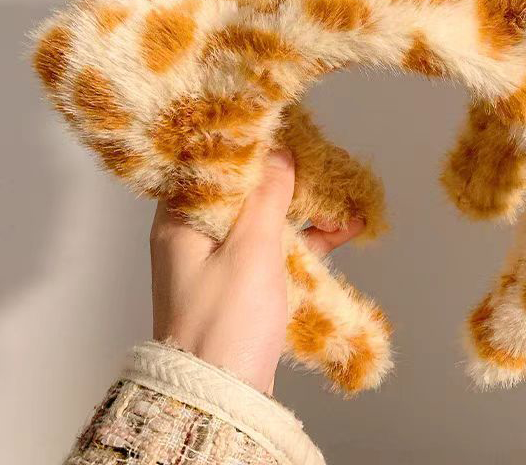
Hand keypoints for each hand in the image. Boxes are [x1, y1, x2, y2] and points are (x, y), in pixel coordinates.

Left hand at [150, 149, 363, 393]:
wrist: (218, 396)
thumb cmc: (224, 320)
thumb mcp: (250, 247)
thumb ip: (267, 195)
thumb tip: (279, 152)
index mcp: (181, 219)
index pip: (212, 164)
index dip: (248, 144)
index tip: (282, 128)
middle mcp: (195, 234)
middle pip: (244, 190)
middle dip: (287, 178)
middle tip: (322, 163)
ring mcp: (220, 259)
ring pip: (265, 218)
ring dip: (304, 210)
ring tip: (344, 201)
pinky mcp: (241, 282)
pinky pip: (275, 248)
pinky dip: (306, 240)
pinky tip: (343, 230)